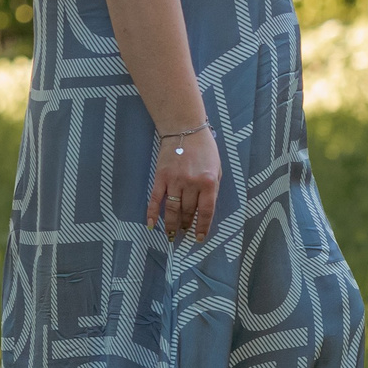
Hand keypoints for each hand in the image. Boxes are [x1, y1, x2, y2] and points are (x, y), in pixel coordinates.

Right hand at [149, 126, 221, 243]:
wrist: (185, 128)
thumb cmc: (205, 148)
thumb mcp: (217, 168)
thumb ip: (213, 188)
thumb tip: (206, 210)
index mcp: (209, 182)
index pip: (206, 211)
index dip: (203, 227)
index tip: (198, 238)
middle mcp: (192, 184)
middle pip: (188, 211)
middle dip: (186, 225)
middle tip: (184, 232)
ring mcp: (174, 181)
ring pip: (172, 209)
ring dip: (171, 224)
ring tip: (171, 234)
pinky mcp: (160, 177)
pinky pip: (156, 199)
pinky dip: (152, 213)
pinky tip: (151, 225)